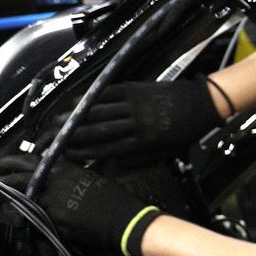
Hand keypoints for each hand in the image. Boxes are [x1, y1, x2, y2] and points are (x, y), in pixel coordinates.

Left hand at [0, 156, 161, 255]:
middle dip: (4, 178)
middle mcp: (56, 183)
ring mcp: (53, 202)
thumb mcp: (96, 179)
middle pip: (20, 178)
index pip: (33, 161)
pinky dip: (20, 216)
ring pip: (22, 197)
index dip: (15, 161)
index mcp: (67, 170)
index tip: (5, 162)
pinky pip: (32, 216)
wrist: (125, 221)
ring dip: (9, 198)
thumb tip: (66, 172)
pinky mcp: (54, 220)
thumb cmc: (116, 199)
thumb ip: (75, 175)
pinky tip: (12, 216)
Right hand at [62, 79, 222, 160]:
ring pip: (99, 112)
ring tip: (56, 123)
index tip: (64, 155)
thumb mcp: (165, 152)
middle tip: (51, 139)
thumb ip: (138, 158)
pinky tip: (76, 103)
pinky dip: (90, 98)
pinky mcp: (136, 89)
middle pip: (97, 131)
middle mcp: (136, 124)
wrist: (204, 104)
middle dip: (70, 136)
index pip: (107, 150)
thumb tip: (110, 166)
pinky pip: (108, 94)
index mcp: (144, 142)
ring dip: (74, 117)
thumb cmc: (186, 131)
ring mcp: (135, 104)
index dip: (83, 153)